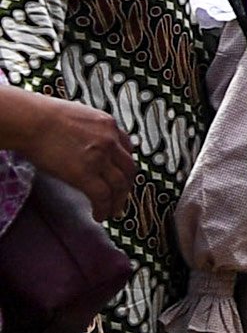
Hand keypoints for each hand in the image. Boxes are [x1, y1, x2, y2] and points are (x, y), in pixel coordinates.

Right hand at [0, 91, 132, 211]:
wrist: (31, 120)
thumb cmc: (41, 116)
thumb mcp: (76, 117)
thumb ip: (88, 131)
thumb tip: (84, 143)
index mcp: (108, 125)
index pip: (127, 148)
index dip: (125, 165)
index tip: (122, 175)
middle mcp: (110, 140)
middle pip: (128, 169)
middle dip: (126, 185)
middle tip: (121, 197)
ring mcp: (100, 157)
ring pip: (120, 185)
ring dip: (118, 202)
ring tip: (113, 212)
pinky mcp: (85, 174)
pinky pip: (102, 196)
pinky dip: (104, 209)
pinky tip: (99, 215)